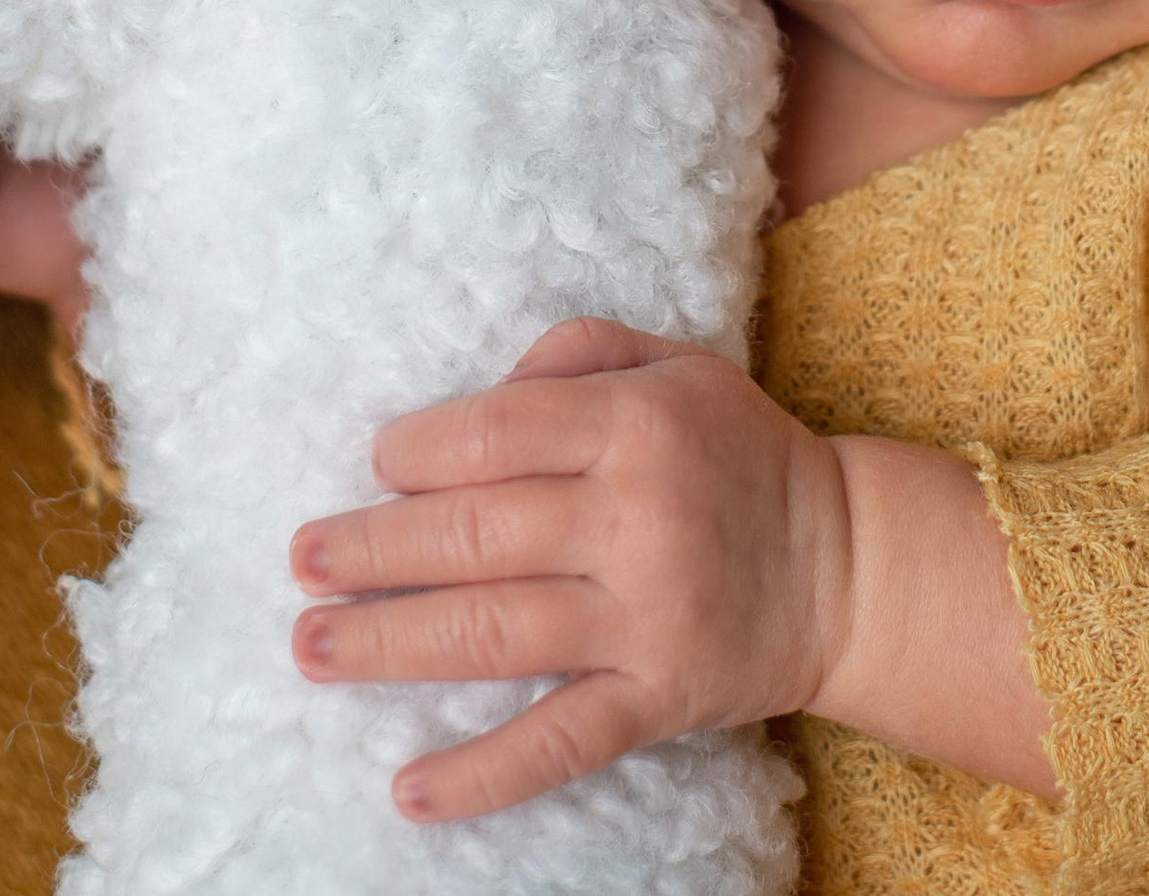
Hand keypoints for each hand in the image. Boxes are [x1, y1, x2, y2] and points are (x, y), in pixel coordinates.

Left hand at [289, 316, 856, 821]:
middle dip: (372, 550)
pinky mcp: (658, 698)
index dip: (416, 452)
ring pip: (495, 634)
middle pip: (475, 535)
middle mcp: (635, 517)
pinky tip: (409, 791)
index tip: (375, 466)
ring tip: (313, 646)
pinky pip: (559, 741)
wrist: (845, 563)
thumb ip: (576, 356)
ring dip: (390, 644)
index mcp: (635, 425)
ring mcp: (644, 616)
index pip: (495, 435)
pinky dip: (481, 775)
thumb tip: (481, 393)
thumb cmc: (738, 451)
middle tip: (302, 560)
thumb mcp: (676, 366)